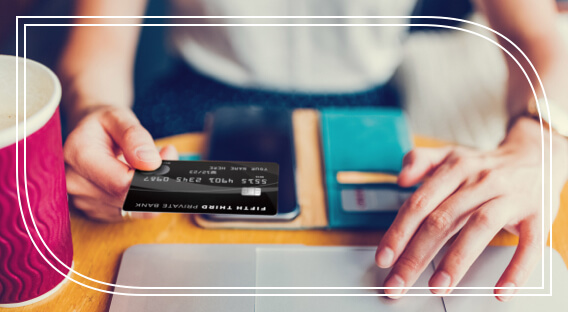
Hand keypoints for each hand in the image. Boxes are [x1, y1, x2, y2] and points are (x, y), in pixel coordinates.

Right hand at [64, 105, 178, 221]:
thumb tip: (150, 163)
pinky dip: (141, 198)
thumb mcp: (118, 117)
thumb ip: (134, 137)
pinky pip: (129, 213)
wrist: (88, 135)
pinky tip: (140, 179)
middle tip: (166, 156)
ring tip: (152, 163)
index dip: (148, 175)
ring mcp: (83, 201)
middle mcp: (75, 183)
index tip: (165, 156)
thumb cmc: (103, 125)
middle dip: (153, 181)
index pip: (121, 183)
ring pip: (131, 208)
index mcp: (79, 156)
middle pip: (127, 198)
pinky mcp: (95, 211)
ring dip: (149, 190)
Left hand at [375, 117, 567, 300]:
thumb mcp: (451, 154)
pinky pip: (529, 244)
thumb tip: (400, 178)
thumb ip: (421, 160)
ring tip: (436, 287)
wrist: (539, 155)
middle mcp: (480, 181)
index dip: (399, 232)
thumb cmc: (486, 165)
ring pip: (479, 228)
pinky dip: (516, 268)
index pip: (420, 203)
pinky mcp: (537, 215)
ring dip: (456, 260)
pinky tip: (500, 290)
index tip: (384, 258)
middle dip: (416, 255)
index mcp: (455, 169)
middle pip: (442, 220)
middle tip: (399, 283)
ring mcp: (509, 197)